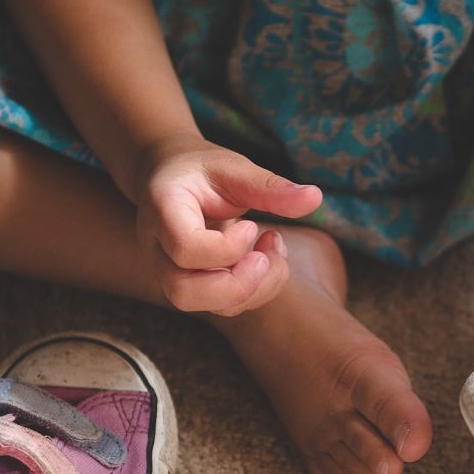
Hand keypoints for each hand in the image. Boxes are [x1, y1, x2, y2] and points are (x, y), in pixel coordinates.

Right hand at [134, 137, 321, 316]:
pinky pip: (220, 304)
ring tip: (274, 250)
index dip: (228, 248)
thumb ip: (269, 186)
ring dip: (252, 289)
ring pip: (201, 305)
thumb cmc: (202, 170)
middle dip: (238, 285)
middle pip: (184, 292)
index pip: (186, 249)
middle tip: (266, 255)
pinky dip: (255, 289)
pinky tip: (266, 257)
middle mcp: (157, 247)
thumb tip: (316, 198)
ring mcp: (169, 270)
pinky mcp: (190, 284)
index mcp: (163, 209)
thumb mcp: (234, 168)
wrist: (170, 177)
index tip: (251, 226)